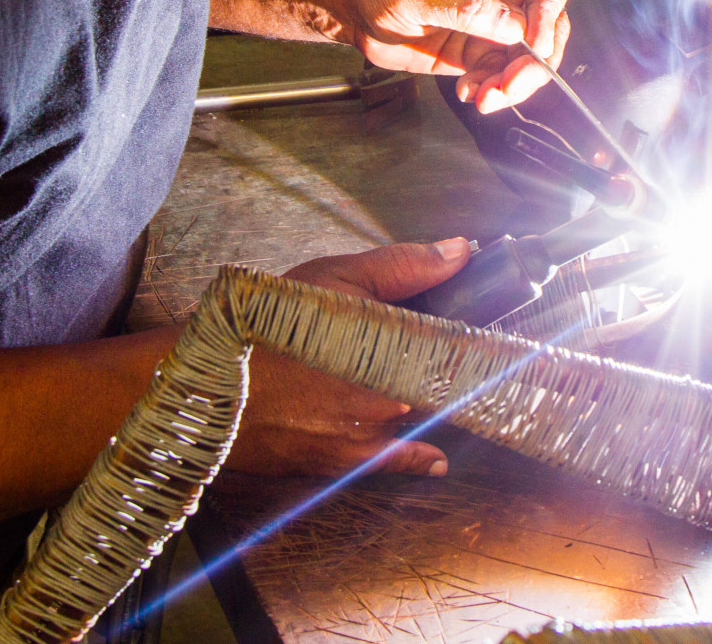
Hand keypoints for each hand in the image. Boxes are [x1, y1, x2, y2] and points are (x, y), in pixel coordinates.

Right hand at [222, 239, 471, 477]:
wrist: (209, 384)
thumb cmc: (267, 324)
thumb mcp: (332, 278)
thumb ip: (403, 266)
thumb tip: (462, 250)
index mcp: (395, 342)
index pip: (459, 343)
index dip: (480, 339)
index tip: (501, 340)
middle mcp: (392, 391)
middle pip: (439, 381)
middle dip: (445, 370)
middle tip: (461, 361)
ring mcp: (371, 429)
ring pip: (417, 416)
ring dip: (424, 405)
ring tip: (429, 390)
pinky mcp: (345, 459)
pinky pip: (397, 462)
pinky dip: (418, 460)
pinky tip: (434, 460)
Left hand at [338, 0, 577, 113]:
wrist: (353, 6)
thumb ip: (468, 6)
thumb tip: (516, 27)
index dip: (553, 7)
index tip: (532, 40)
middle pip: (550, 25)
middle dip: (536, 61)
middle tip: (510, 84)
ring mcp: (492, 24)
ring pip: (528, 59)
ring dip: (514, 84)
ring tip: (486, 97)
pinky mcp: (477, 52)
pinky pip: (500, 76)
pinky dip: (492, 90)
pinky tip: (470, 93)